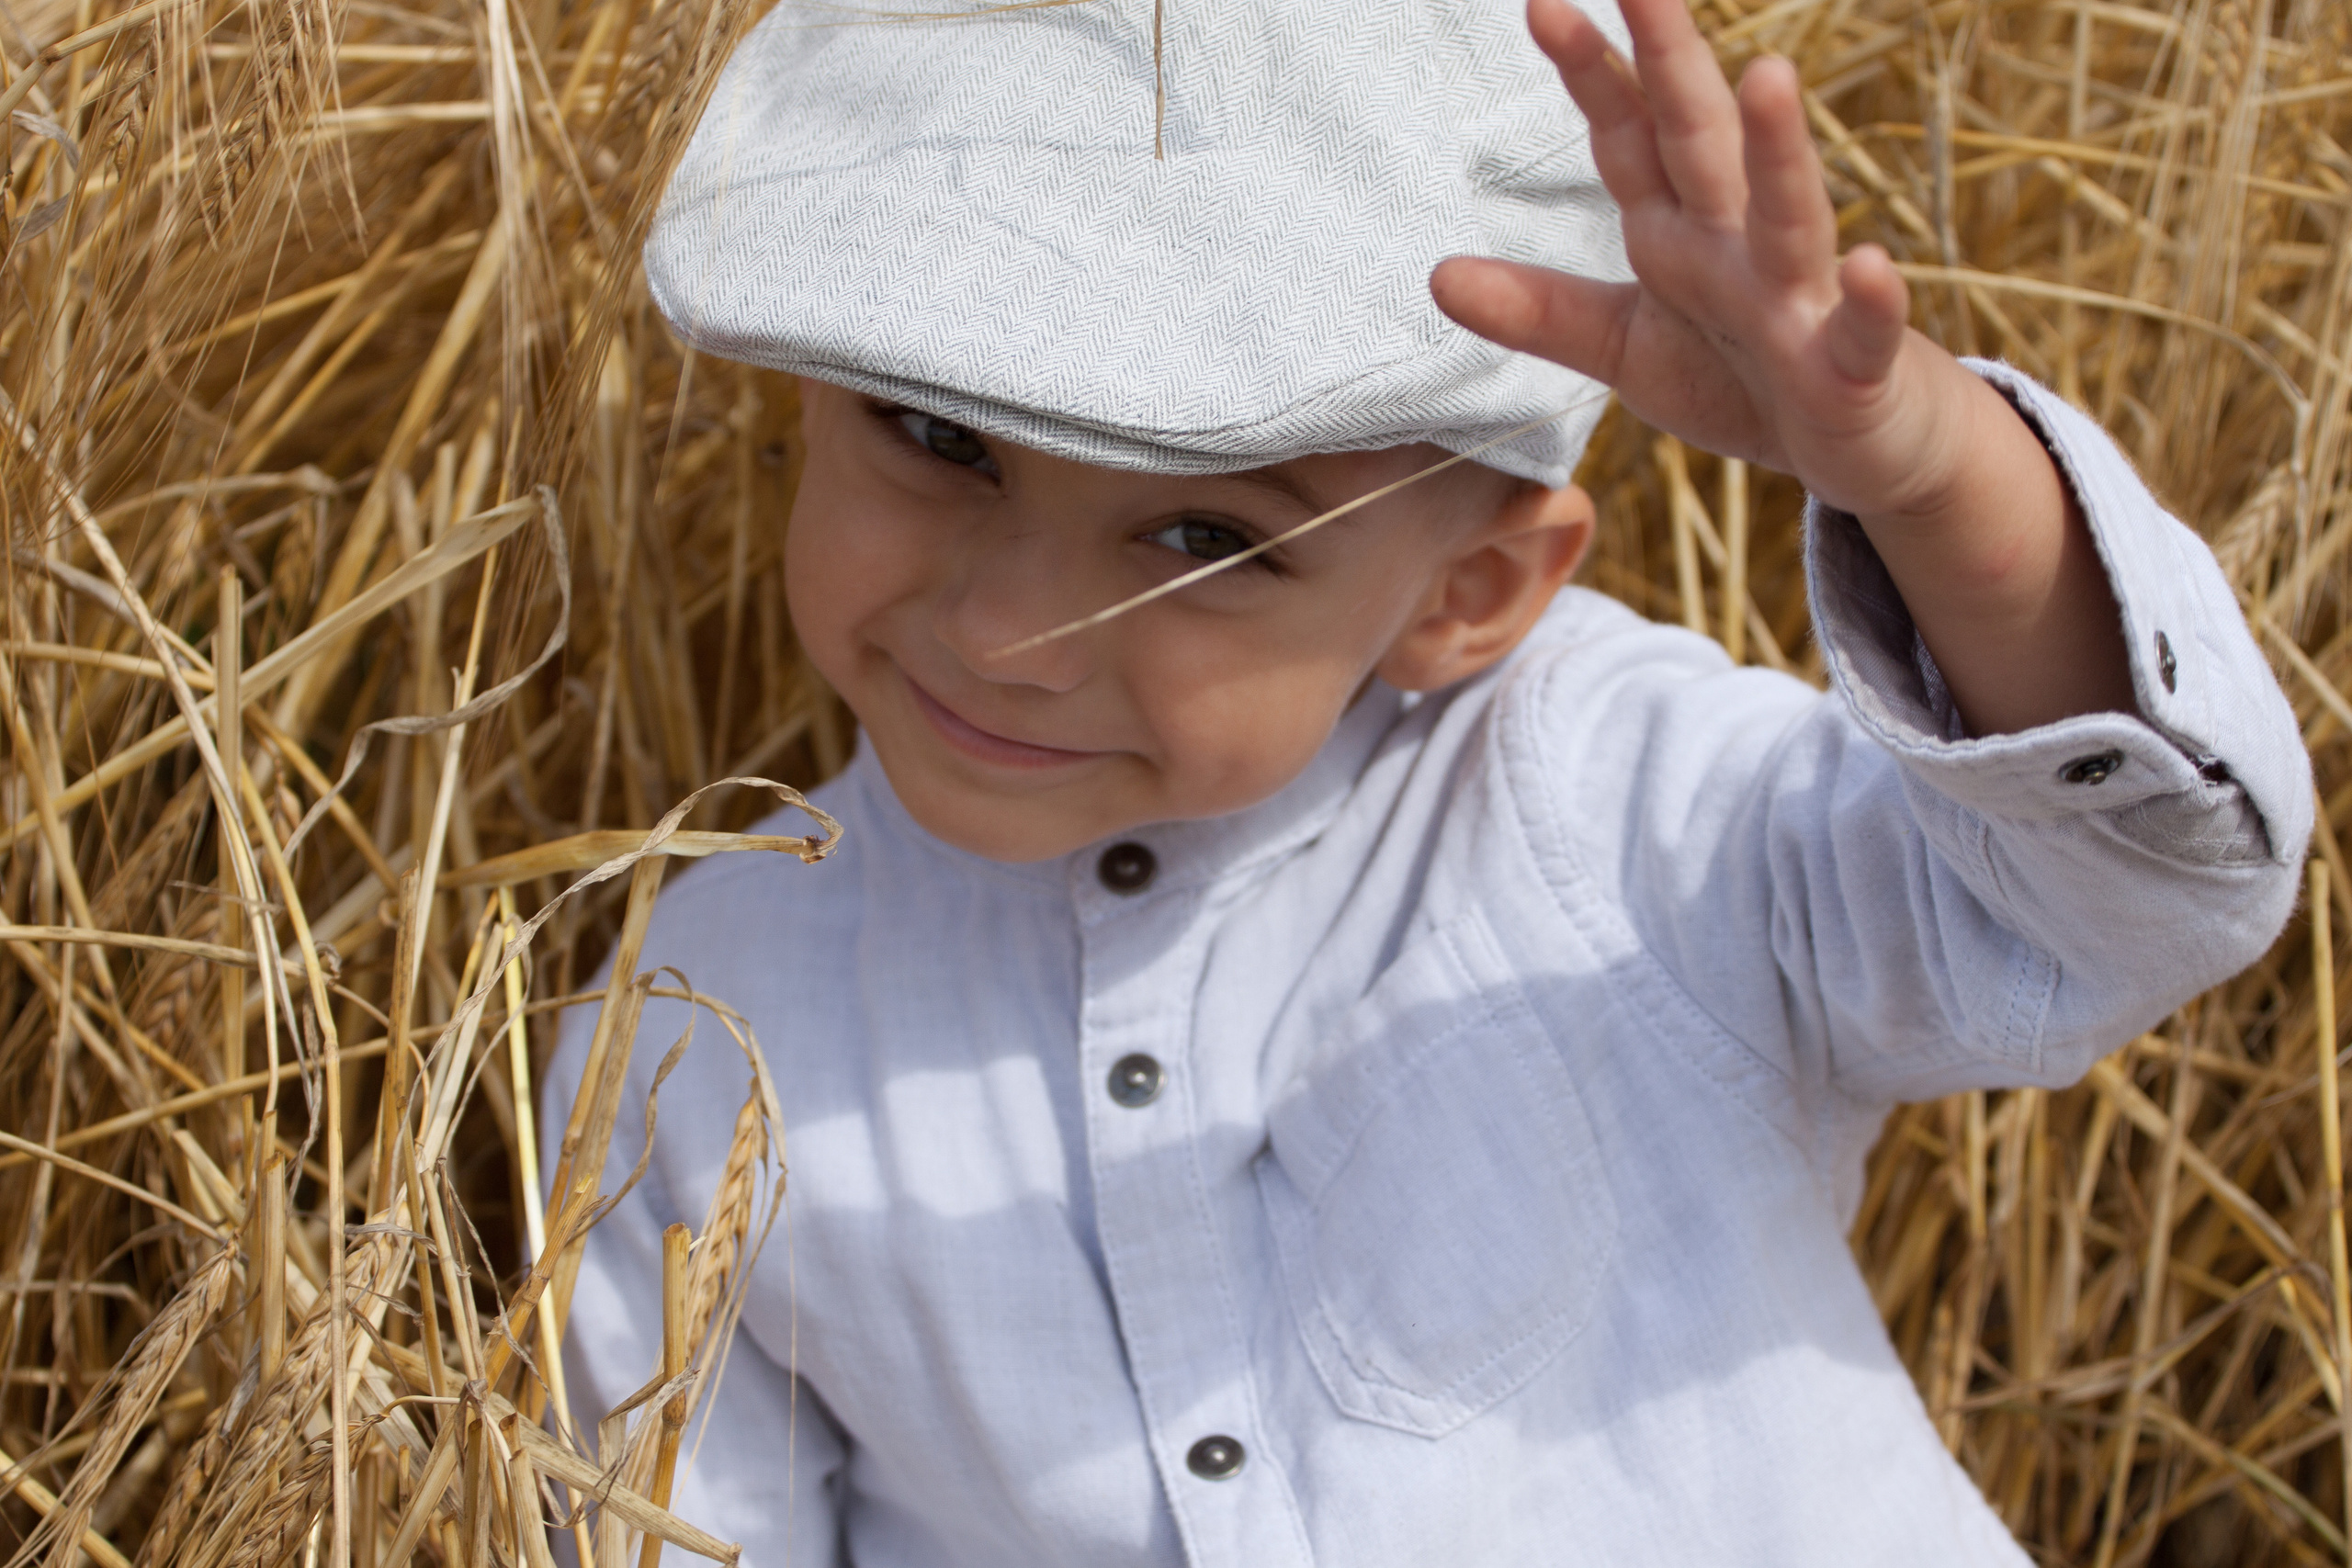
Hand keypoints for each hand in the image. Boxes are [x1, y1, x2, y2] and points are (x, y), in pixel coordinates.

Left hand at [1431, 0, 1960, 519]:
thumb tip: (1437, 276)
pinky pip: (1863, 330)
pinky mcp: (1854, 365)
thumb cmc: (1740, 377)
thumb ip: (1541, 311)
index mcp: (1679, 231)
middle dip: (1673, 66)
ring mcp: (1801, 298)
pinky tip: (1871, 266)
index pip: (1630, 137)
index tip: (1543, 7)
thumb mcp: (1625, 344)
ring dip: (1778, 149)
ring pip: (1789, 213)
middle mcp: (1739, 244)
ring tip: (1768, 73)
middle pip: (1703, 142)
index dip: (1591, 75)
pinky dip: (1871, 301)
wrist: (1854, 440)